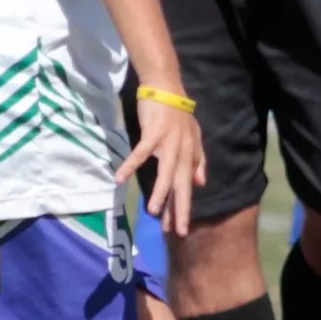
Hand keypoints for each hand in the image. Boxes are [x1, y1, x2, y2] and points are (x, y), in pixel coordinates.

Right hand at [118, 94, 205, 237]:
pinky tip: (120, 178)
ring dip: (159, 192)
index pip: (187, 187)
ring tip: (153, 211)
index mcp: (190, 155)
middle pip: (180, 185)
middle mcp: (182, 152)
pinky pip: (141, 153)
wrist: (166, 89)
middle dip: (178, 208)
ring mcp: (168, 143)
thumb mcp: (193, 138)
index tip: (179, 228)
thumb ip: (198, 160)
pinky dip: (130, 165)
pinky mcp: (153, 133)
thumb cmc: (177, 115)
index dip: (183, 207)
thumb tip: (201, 183)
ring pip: (165, 173)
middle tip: (175, 230)